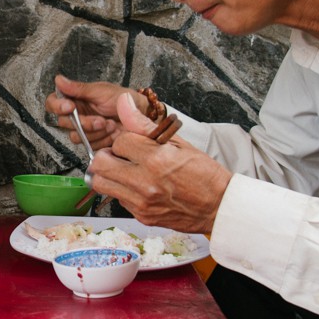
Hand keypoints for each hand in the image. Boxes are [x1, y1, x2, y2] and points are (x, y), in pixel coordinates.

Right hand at [43, 73, 146, 151]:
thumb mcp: (102, 91)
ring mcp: (84, 130)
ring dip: (95, 132)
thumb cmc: (124, 99)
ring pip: (75, 136)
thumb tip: (59, 79)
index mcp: (75, 99)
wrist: (142, 116)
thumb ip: (79, 88)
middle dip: (83, 122)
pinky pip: (89, 146)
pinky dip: (102, 140)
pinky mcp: (93, 142)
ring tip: (110, 124)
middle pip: (63, 123)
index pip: (53, 103)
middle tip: (100, 119)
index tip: (70, 107)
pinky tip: (112, 134)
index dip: (57, 106)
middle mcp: (77, 115)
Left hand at [85, 94, 229, 234]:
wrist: (219, 206)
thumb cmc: (204, 174)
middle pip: (99, 164)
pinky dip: (123, 191)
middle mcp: (145, 182)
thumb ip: (144, 124)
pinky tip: (139, 186)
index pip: (119, 141)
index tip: (134, 143)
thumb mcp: (178, 143)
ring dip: (109, 174)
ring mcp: (141, 202)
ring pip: (101, 184)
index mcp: (156, 159)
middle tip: (121, 156)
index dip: (125, 140)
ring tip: (126, 171)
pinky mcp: (141, 216)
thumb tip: (123, 103)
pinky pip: (118, 199)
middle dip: (107, 155)